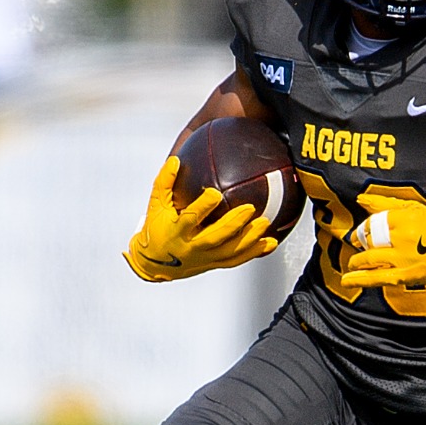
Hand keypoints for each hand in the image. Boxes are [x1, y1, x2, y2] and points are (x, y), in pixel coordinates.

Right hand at [123, 156, 277, 281]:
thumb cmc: (156, 229)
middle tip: (249, 208)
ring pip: (229, 252)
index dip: (202, 207)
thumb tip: (176, 159)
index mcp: (175, 232)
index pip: (190, 218)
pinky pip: (237, 260)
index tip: (214, 193)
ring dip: (249, 239)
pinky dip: (255, 252)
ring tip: (266, 223)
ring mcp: (204, 259)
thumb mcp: (156, 204)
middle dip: (233, 224)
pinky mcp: (214, 265)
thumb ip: (165, 182)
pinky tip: (272, 242)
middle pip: (214, 237)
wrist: (153, 264)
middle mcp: (191, 248)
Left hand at [340, 193, 425, 289]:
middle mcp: (402, 237)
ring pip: (370, 259)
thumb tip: (361, 199)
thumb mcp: (414, 208)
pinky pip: (378, 278)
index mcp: (405, 218)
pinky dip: (360, 279)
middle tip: (356, 244)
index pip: (374, 222)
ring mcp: (403, 258)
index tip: (361, 232)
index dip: (363, 228)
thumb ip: (386, 203)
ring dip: (357, 261)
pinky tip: (347, 281)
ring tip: (353, 263)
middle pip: (369, 239)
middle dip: (359, 242)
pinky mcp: (405, 275)